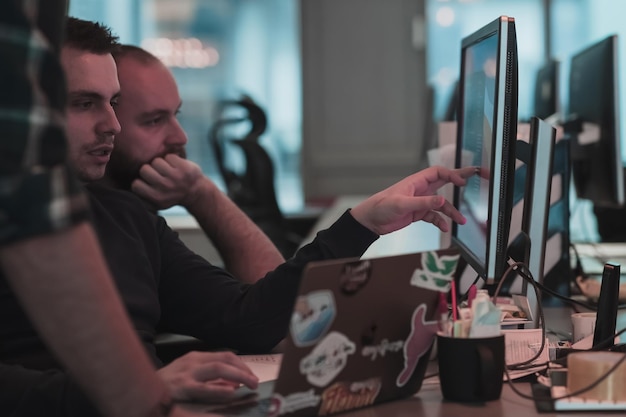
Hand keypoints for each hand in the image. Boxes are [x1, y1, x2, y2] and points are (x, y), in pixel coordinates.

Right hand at [131, 154, 212, 209]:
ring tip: (167, 171)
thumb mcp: (157, 202)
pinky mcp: (184, 168)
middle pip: (144, 169)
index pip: (136, 184)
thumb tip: (121, 193)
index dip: (140, 181)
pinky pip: (168, 156)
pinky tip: (176, 167)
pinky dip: (171, 159)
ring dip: (160, 163)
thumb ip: (142, 197)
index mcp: (157, 198)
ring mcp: (176, 178)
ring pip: (155, 161)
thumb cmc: (171, 195)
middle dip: (149, 170)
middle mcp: (165, 188)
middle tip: (158, 175)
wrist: (196, 192)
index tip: (147, 183)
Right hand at [157, 351, 258, 402]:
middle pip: (224, 360)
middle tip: (255, 381)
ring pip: (217, 369)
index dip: (241, 364)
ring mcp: (186, 373)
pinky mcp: (181, 387)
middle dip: (243, 370)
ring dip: (238, 376)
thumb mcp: (188, 376)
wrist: (138, 388)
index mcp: (195, 357)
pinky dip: (219, 389)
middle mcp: (192, 361)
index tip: (251, 374)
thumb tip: (232, 384)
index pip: (225, 356)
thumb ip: (208, 379)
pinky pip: (203, 388)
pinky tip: (230, 392)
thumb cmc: (165, 385)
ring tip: (249, 385)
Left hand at [350, 166, 477, 234]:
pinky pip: (434, 216)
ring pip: (441, 205)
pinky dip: (440, 221)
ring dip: (451, 212)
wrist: (371, 220)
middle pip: (443, 183)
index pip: (438, 173)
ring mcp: (420, 202)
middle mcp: (420, 190)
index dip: (451, 175)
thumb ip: (423, 203)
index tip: (462, 181)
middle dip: (458, 181)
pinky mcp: (418, 213)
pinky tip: (444, 228)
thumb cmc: (381, 206)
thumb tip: (441, 202)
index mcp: (416, 182)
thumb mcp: (402, 204)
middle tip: (474, 177)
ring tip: (461, 221)